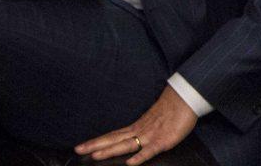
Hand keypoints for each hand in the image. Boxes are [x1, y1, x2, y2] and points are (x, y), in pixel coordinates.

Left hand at [75, 86, 197, 163]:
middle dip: (95, 145)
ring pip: (125, 144)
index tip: (82, 146)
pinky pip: (149, 150)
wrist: (183, 100)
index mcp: (135, 128)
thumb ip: (140, 132)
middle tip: (77, 149)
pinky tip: (130, 163)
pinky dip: (139, 156)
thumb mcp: (151, 123)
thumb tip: (131, 139)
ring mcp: (149, 136)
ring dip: (109, 150)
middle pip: (113, 139)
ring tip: (94, 156)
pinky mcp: (163, 141)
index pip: (111, 136)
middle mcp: (138, 131)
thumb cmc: (169, 112)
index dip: (96, 141)